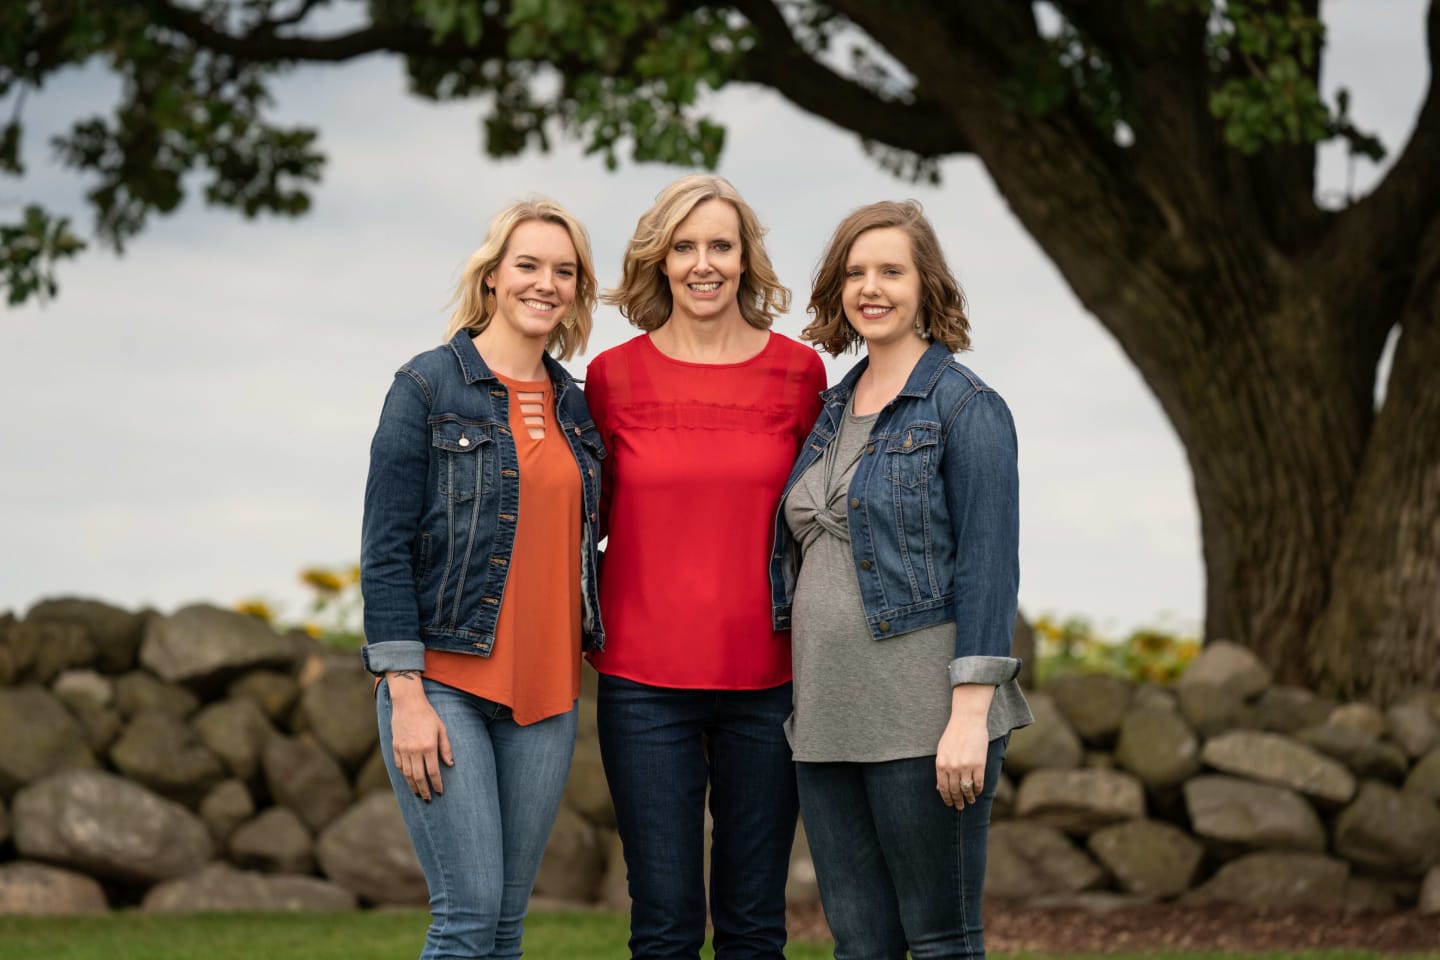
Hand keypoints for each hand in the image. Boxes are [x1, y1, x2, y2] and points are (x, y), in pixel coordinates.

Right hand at [386, 672, 453, 800]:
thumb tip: (450, 764)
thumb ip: (446, 748)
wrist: (408, 704)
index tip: (440, 792)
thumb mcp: (441, 729)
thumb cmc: (428, 715)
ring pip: (408, 774)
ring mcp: (403, 749)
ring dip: (413, 786)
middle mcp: (415, 750)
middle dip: (424, 790)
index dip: (437, 784)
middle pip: (419, 777)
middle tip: (428, 799)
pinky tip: (409, 779)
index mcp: (429, 746)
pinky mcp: (395, 747)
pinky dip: (404, 775)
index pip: (433, 772)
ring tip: (418, 793)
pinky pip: (399, 766)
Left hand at [935, 714, 987, 808]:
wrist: (967, 720)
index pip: (943, 788)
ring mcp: (966, 766)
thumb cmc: (953, 734)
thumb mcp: (941, 751)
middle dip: (957, 801)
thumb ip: (941, 769)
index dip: (947, 798)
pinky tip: (978, 792)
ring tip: (970, 801)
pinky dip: (978, 790)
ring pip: (967, 789)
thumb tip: (939, 787)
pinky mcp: (979, 764)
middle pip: (954, 791)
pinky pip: (978, 783)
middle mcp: (952, 767)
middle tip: (960, 807)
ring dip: (969, 798)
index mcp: (941, 764)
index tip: (950, 804)